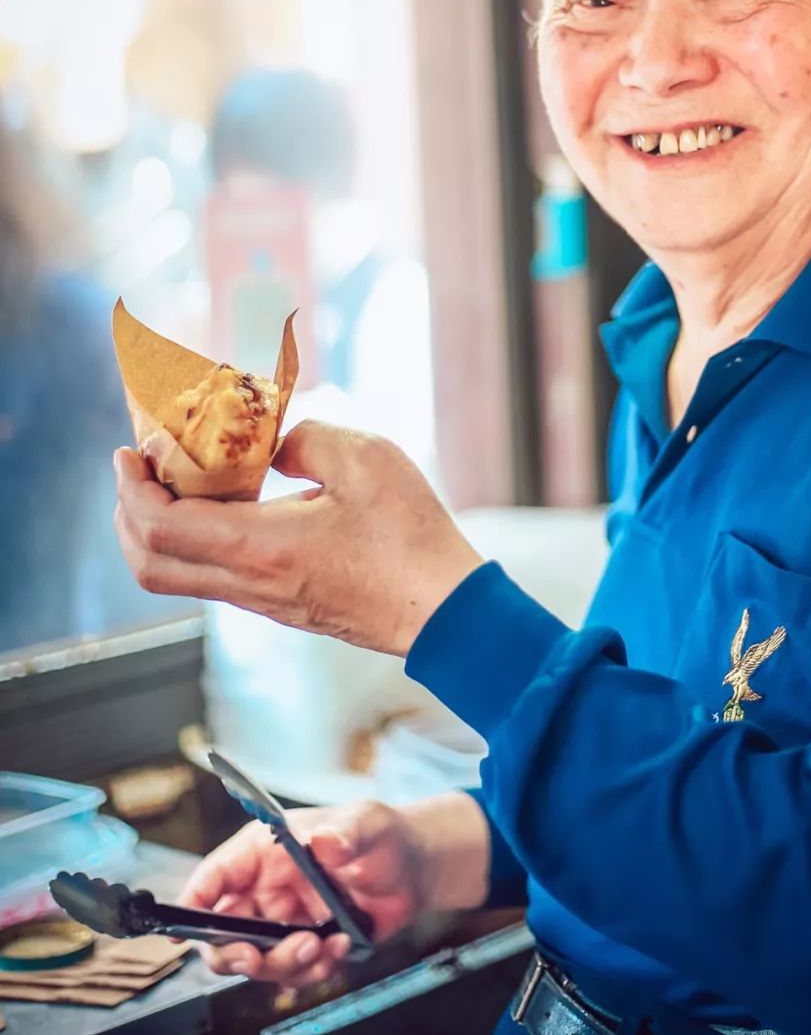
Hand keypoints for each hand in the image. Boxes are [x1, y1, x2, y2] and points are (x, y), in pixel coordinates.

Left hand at [114, 421, 482, 655]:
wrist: (443, 609)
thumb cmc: (410, 537)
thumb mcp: (363, 459)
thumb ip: (304, 439)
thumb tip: (272, 446)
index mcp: (260, 548)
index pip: (160, 528)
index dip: (132, 489)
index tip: (129, 453)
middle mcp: (251, 584)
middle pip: (150, 565)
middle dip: (129, 514)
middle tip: (139, 469)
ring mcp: (265, 602)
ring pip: (179, 577)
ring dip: (159, 530)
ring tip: (178, 482)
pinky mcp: (283, 605)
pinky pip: (214, 578)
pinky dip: (196, 542)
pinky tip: (227, 505)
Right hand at [179, 800, 426, 986]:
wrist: (414, 871)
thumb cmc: (382, 835)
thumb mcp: (367, 824)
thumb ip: (344, 833)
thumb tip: (320, 841)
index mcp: (265, 851)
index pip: (214, 877)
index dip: (191, 903)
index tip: (180, 931)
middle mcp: (266, 889)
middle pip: (222, 932)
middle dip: (234, 952)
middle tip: (257, 957)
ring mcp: (283, 921)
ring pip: (256, 961)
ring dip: (284, 964)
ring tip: (321, 946)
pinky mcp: (304, 947)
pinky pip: (291, 974)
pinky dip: (312, 971)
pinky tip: (340, 947)